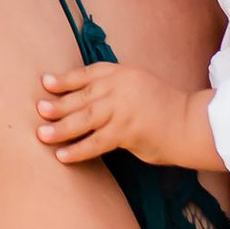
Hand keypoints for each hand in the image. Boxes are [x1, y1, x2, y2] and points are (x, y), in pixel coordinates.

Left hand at [36, 63, 201, 166]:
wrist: (190, 124)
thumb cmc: (163, 108)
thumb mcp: (138, 85)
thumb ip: (114, 88)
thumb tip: (83, 100)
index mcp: (122, 73)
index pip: (87, 74)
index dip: (65, 80)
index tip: (46, 83)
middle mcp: (120, 87)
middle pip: (82, 96)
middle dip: (58, 104)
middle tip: (39, 110)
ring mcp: (123, 109)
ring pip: (84, 118)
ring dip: (61, 128)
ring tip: (42, 135)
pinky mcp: (127, 131)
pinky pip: (96, 142)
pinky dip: (78, 150)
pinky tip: (63, 155)